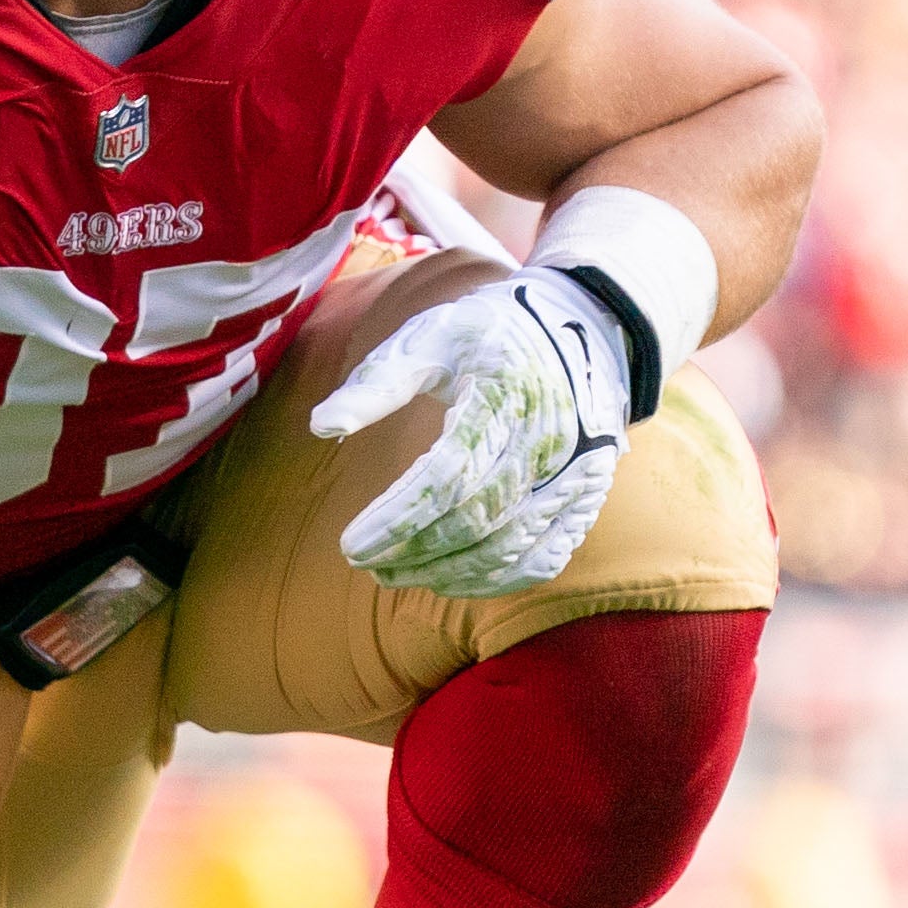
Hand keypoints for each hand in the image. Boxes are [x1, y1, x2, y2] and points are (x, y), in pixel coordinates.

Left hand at [309, 268, 630, 598]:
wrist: (585, 326)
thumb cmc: (491, 332)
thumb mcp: (432, 336)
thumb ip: (377, 381)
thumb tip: (320, 425)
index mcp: (504, 395)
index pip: (446, 476)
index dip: (397, 519)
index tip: (350, 546)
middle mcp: (548, 439)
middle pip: (475, 519)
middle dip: (414, 552)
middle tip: (365, 564)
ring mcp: (576, 472)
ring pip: (509, 547)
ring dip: (448, 574)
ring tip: (395, 575)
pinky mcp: (588, 496)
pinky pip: (543, 557)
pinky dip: (496, 580)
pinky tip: (451, 581)